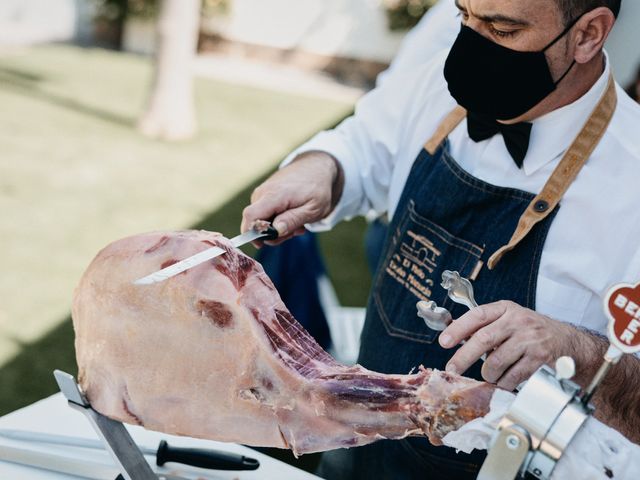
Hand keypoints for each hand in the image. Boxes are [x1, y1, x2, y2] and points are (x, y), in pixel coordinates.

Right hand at [241, 151, 343, 245]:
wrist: (316, 166)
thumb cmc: (317, 188)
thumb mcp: (313, 209)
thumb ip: (293, 220)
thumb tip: (275, 231)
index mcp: (274, 195)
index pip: (251, 216)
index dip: (251, 234)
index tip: (263, 244)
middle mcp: (263, 192)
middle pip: (256, 222)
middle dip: (274, 233)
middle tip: (296, 231)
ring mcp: (262, 192)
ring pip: (262, 219)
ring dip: (279, 226)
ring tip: (298, 220)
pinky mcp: (264, 193)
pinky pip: (265, 213)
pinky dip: (278, 218)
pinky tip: (293, 215)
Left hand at [438, 301, 573, 389]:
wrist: (570, 344)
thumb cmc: (532, 333)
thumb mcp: (510, 320)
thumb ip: (486, 327)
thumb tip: (454, 336)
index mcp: (506, 309)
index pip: (477, 315)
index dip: (458, 328)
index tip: (443, 342)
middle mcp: (518, 321)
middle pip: (483, 339)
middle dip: (463, 357)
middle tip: (452, 369)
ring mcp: (531, 340)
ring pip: (496, 362)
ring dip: (488, 374)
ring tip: (490, 375)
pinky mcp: (540, 359)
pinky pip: (512, 376)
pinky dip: (504, 383)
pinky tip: (504, 381)